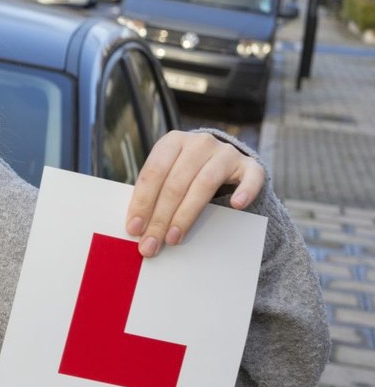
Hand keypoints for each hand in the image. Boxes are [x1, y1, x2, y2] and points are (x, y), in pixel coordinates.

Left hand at [125, 130, 264, 257]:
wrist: (223, 162)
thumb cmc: (185, 173)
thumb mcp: (167, 176)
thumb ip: (153, 195)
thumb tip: (136, 228)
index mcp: (172, 142)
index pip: (153, 172)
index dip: (142, 202)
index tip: (134, 228)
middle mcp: (199, 143)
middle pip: (176, 183)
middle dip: (160, 218)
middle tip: (151, 244)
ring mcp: (226, 153)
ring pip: (204, 184)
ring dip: (186, 215)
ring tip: (173, 238)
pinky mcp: (250, 166)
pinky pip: (251, 178)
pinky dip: (245, 191)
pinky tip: (237, 206)